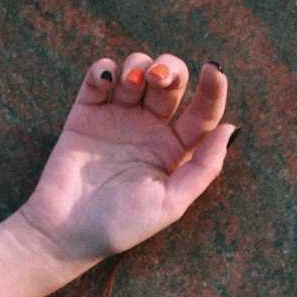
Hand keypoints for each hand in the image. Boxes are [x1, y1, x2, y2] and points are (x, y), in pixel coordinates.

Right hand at [14, 53, 235, 266]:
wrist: (65, 231)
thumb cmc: (120, 226)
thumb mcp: (170, 204)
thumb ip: (204, 168)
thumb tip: (230, 129)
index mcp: (173, 152)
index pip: (202, 113)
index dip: (213, 89)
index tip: (213, 70)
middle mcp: (149, 131)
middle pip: (170, 81)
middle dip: (169, 68)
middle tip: (157, 80)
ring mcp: (117, 119)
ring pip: (137, 70)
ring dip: (138, 65)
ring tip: (129, 82)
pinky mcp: (86, 114)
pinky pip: (98, 76)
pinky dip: (103, 68)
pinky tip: (104, 80)